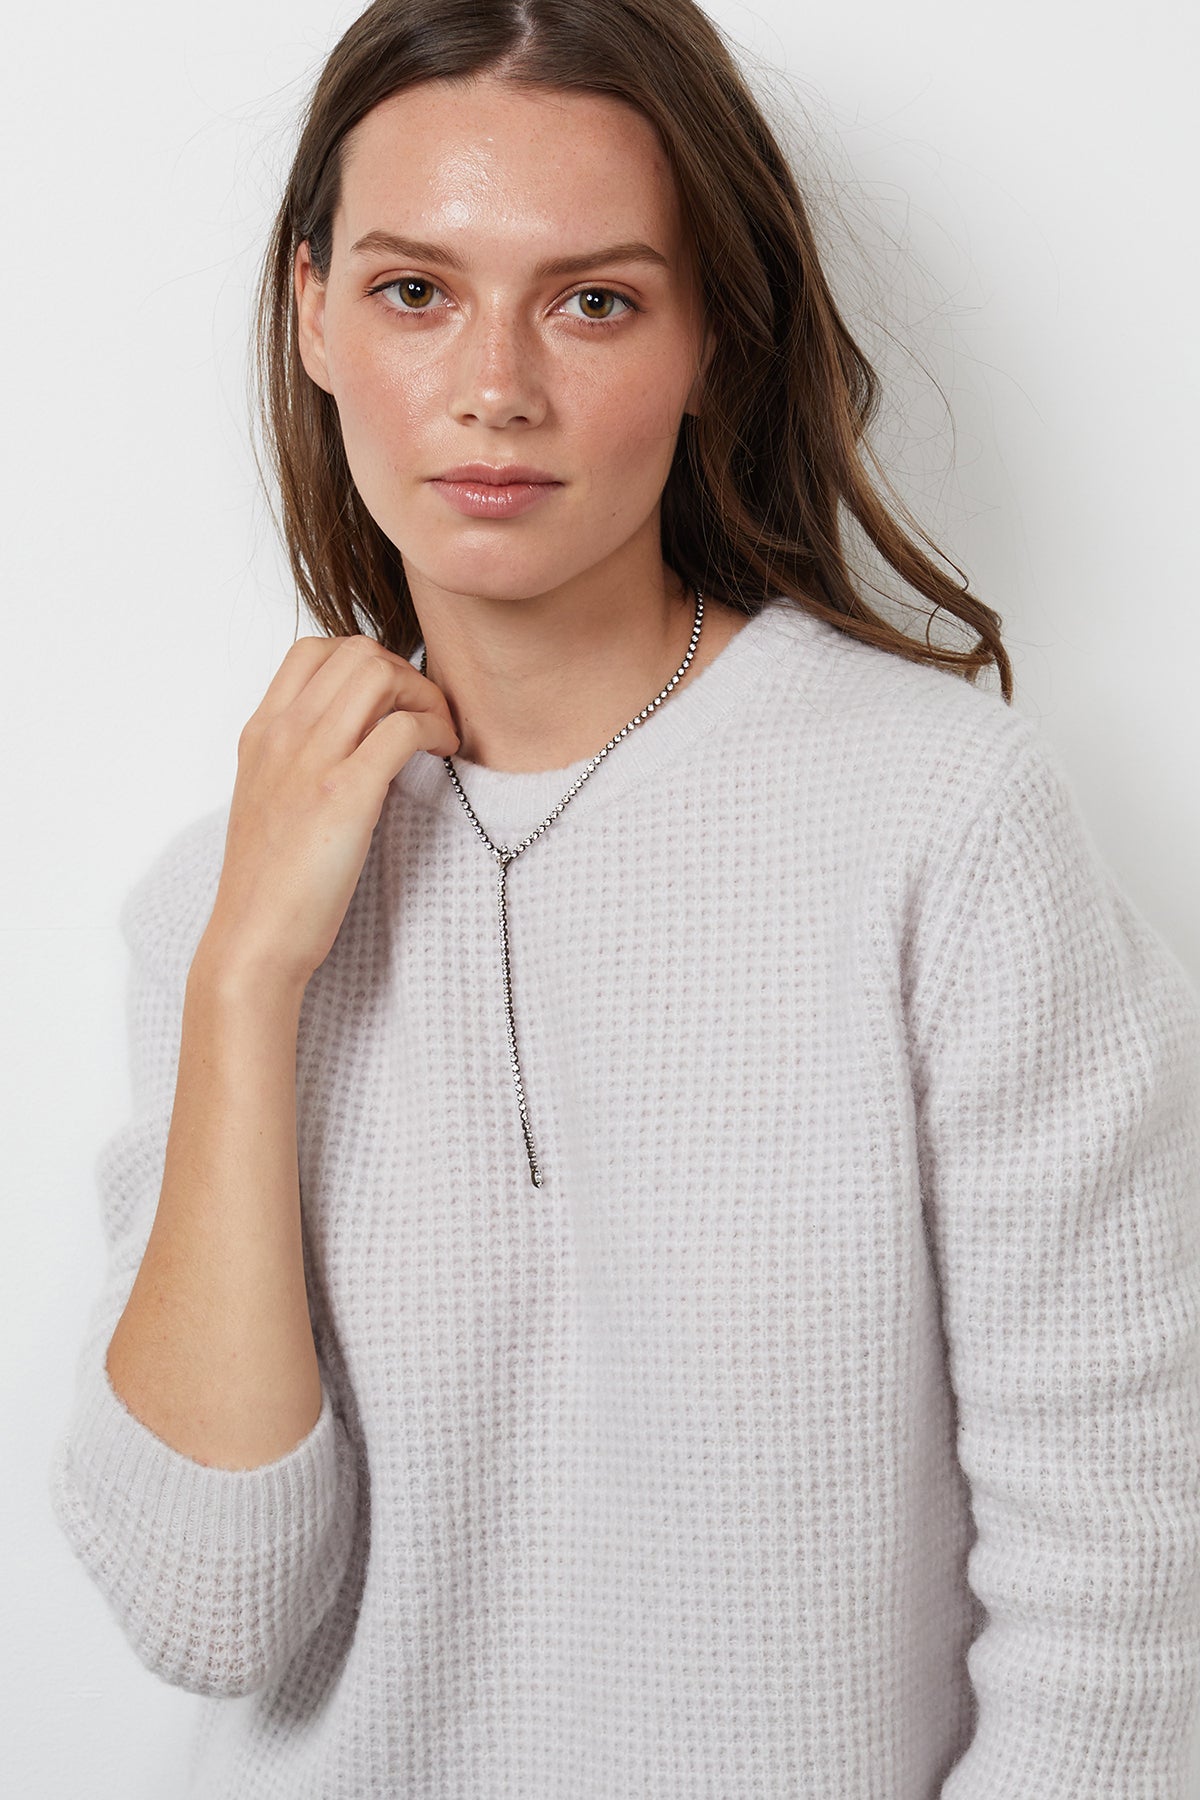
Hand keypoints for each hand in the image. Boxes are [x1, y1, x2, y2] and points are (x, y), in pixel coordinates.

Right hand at [199, 634, 458, 990]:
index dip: (366, 661)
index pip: (313, 649)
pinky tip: (444, 752)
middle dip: (406, 673)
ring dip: (425, 695)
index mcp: (261, 732)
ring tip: (439, 732)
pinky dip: (436, 728)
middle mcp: (282, 734)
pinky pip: (403, 728)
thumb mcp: (271, 801)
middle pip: (356, 651)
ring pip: (380, 674)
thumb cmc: (270, 882)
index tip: (392, 700)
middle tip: (426, 716)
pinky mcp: (344, 794)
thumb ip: (300, 760)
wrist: (253, 938)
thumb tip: (355, 738)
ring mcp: (310, 760)